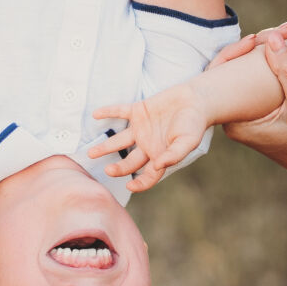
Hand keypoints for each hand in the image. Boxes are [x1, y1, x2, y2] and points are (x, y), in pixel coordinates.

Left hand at [89, 87, 208, 192]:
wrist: (196, 99)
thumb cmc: (194, 123)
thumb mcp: (188, 141)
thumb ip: (174, 154)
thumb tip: (158, 166)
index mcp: (159, 155)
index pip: (148, 176)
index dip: (140, 184)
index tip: (130, 186)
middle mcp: (147, 145)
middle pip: (129, 162)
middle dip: (118, 169)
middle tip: (107, 171)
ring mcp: (141, 129)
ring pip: (119, 141)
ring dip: (105, 146)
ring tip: (91, 153)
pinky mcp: (138, 111)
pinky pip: (120, 112)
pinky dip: (108, 112)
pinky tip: (96, 114)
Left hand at [212, 33, 286, 186]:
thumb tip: (273, 38)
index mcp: (235, 119)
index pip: (224, 71)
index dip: (244, 46)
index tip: (268, 33)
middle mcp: (235, 114)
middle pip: (240, 64)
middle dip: (267, 40)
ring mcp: (248, 110)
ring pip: (253, 66)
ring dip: (276, 46)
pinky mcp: (263, 105)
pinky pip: (264, 74)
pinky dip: (280, 57)